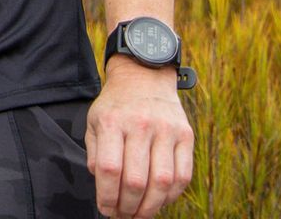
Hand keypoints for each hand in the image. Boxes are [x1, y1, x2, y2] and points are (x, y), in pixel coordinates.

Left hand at [86, 60, 193, 216]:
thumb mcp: (94, 121)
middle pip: (136, 180)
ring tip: (141, 214)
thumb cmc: (116, 105)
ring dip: (151, 207)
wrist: (144, 75)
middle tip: (123, 215)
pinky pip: (183, 176)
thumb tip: (102, 185)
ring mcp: (166, 130)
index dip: (107, 196)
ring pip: (162, 182)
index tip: (106, 209)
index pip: (109, 169)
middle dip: (128, 207)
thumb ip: (95, 154)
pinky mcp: (186, 135)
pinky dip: (172, 196)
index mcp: (112, 122)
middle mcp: (141, 125)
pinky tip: (160, 201)